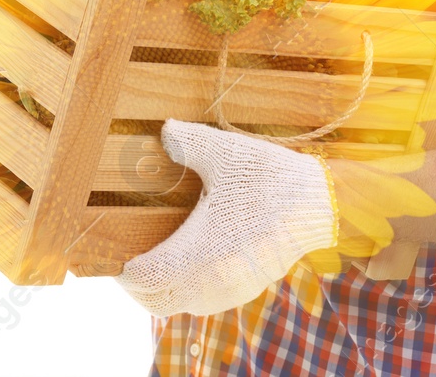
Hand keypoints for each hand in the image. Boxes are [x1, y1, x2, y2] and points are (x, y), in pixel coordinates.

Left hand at [114, 119, 337, 315]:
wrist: (322, 205)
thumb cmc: (271, 180)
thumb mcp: (225, 154)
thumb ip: (187, 142)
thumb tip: (164, 131)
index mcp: (198, 253)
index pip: (144, 280)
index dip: (121, 271)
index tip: (112, 253)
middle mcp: (211, 280)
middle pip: (155, 302)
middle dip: (137, 284)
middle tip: (127, 257)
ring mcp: (230, 290)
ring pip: (179, 305)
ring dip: (160, 289)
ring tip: (152, 258)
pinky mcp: (245, 289)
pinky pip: (202, 302)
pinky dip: (184, 289)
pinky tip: (185, 260)